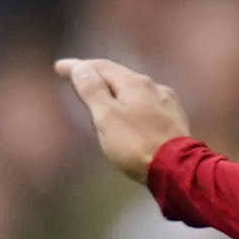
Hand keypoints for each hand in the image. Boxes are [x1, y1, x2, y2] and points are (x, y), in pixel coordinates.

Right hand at [53, 57, 193, 182]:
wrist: (179, 171)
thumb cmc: (138, 145)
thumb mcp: (106, 116)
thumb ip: (92, 90)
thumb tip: (81, 68)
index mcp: (135, 83)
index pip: (100, 67)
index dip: (78, 67)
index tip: (59, 68)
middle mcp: (155, 88)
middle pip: (119, 77)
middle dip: (97, 77)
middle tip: (77, 79)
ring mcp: (168, 104)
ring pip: (135, 92)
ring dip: (116, 92)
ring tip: (102, 96)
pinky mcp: (175, 122)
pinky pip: (147, 107)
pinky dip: (132, 106)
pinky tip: (131, 113)